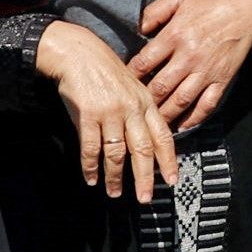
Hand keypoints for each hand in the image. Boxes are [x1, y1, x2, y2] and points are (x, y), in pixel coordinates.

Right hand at [36, 19, 179, 201]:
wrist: (79, 53)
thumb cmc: (106, 72)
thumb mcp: (132, 87)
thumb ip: (141, 112)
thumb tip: (150, 142)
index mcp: (146, 102)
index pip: (163, 136)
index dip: (169, 160)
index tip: (172, 180)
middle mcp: (132, 109)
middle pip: (143, 149)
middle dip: (145, 177)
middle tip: (146, 198)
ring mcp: (110, 112)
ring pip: (117, 153)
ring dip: (116, 177)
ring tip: (115, 193)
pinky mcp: (88, 115)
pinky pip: (91, 148)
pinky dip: (91, 167)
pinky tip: (91, 178)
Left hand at [130, 0, 251, 129]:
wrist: (248, 10)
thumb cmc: (212, 2)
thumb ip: (155, 11)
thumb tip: (138, 29)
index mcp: (175, 35)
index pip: (144, 63)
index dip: (130, 76)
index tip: (123, 83)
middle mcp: (189, 57)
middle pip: (159, 88)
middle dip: (143, 101)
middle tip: (133, 109)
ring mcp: (206, 71)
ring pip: (180, 101)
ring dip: (164, 115)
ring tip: (152, 123)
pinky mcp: (222, 79)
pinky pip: (207, 105)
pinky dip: (194, 118)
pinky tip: (183, 125)